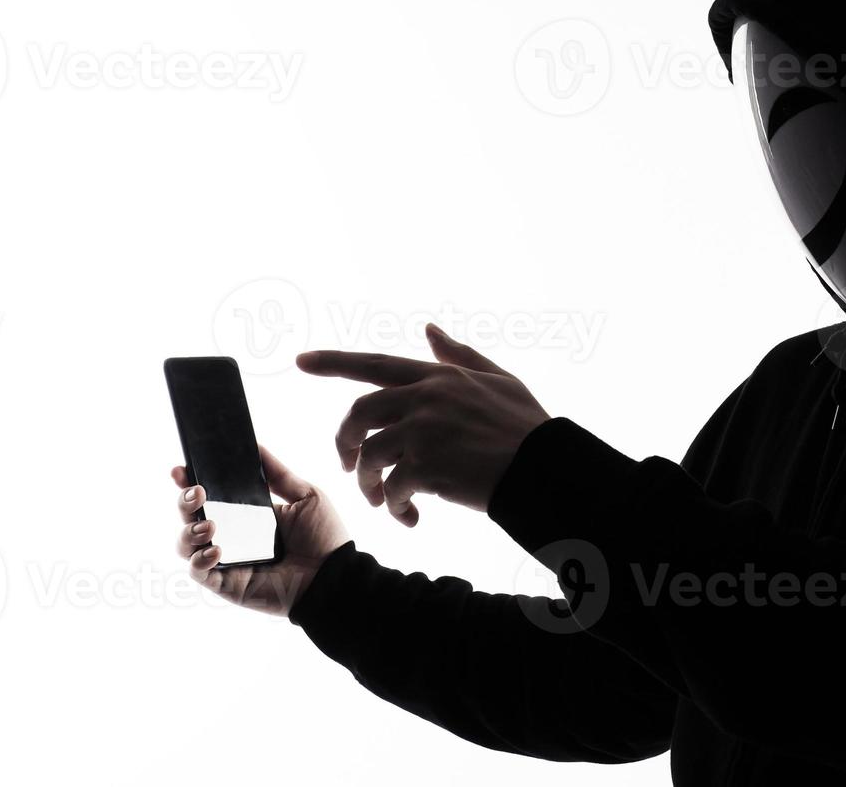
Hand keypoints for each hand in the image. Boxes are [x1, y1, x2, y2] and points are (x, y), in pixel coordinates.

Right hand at [171, 447, 348, 615]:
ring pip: (185, 545)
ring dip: (188, 531)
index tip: (180, 469)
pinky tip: (216, 551)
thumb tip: (256, 445)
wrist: (334, 575)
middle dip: (184, 503)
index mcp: (245, 515)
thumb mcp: (304, 496)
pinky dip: (199, 560)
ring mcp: (226, 561)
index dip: (188, 483)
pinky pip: (197, 572)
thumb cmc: (324, 538)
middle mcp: (230, 537)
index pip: (209, 497)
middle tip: (197, 493)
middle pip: (189, 518)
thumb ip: (278, 473)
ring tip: (210, 526)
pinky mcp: (226, 584)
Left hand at [296, 323, 550, 525]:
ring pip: (369, 456)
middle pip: (358, 413)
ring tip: (382, 500)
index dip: (333, 361)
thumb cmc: (527, 427)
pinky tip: (409, 516)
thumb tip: (430, 328)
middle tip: (348, 464)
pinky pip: (391, 489)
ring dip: (368, 483)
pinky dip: (394, 506)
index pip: (374, 364)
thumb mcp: (498, 379)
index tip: (300, 360)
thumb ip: (459, 355)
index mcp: (439, 377)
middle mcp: (425, 399)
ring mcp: (424, 432)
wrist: (545, 468)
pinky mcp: (427, 467)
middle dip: (344, 440)